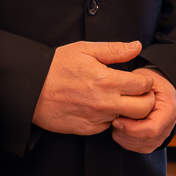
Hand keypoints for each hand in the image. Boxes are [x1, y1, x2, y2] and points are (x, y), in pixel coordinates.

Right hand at [32, 41, 154, 134]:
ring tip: (114, 98)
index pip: (144, 85)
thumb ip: (114, 50)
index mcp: (107, 81)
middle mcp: (105, 103)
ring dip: (126, 110)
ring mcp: (96, 118)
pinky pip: (107, 127)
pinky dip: (108, 118)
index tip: (138, 78)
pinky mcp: (87, 129)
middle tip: (135, 92)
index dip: (145, 80)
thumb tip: (136, 46)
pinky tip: (98, 107)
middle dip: (145, 99)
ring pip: (127, 119)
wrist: (30, 89)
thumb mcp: (84, 49)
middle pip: (144, 108)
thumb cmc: (55, 67)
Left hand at [111, 68, 175, 153]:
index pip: (151, 129)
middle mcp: (165, 130)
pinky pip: (128, 146)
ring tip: (120, 117)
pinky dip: (121, 136)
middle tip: (115, 116)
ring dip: (120, 133)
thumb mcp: (148, 80)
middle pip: (140, 139)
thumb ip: (137, 92)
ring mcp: (157, 140)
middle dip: (122, 130)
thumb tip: (122, 106)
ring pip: (132, 144)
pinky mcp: (147, 145)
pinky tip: (123, 123)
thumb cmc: (153, 85)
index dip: (131, 127)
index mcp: (169, 113)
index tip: (117, 119)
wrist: (161, 93)